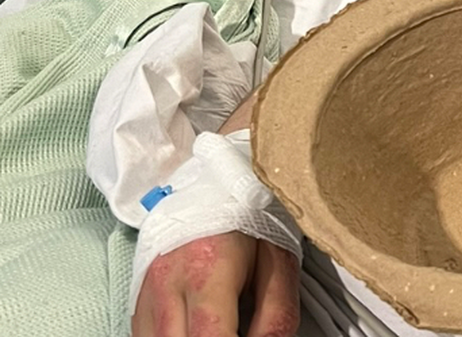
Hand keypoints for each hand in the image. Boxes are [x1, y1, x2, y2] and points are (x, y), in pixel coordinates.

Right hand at [132, 232, 299, 336]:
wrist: (210, 185)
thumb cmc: (246, 219)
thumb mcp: (279, 260)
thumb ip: (277, 313)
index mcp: (207, 272)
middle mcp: (167, 286)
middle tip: (238, 331)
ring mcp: (146, 297)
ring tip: (221, 329)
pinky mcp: (136, 305)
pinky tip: (198, 330)